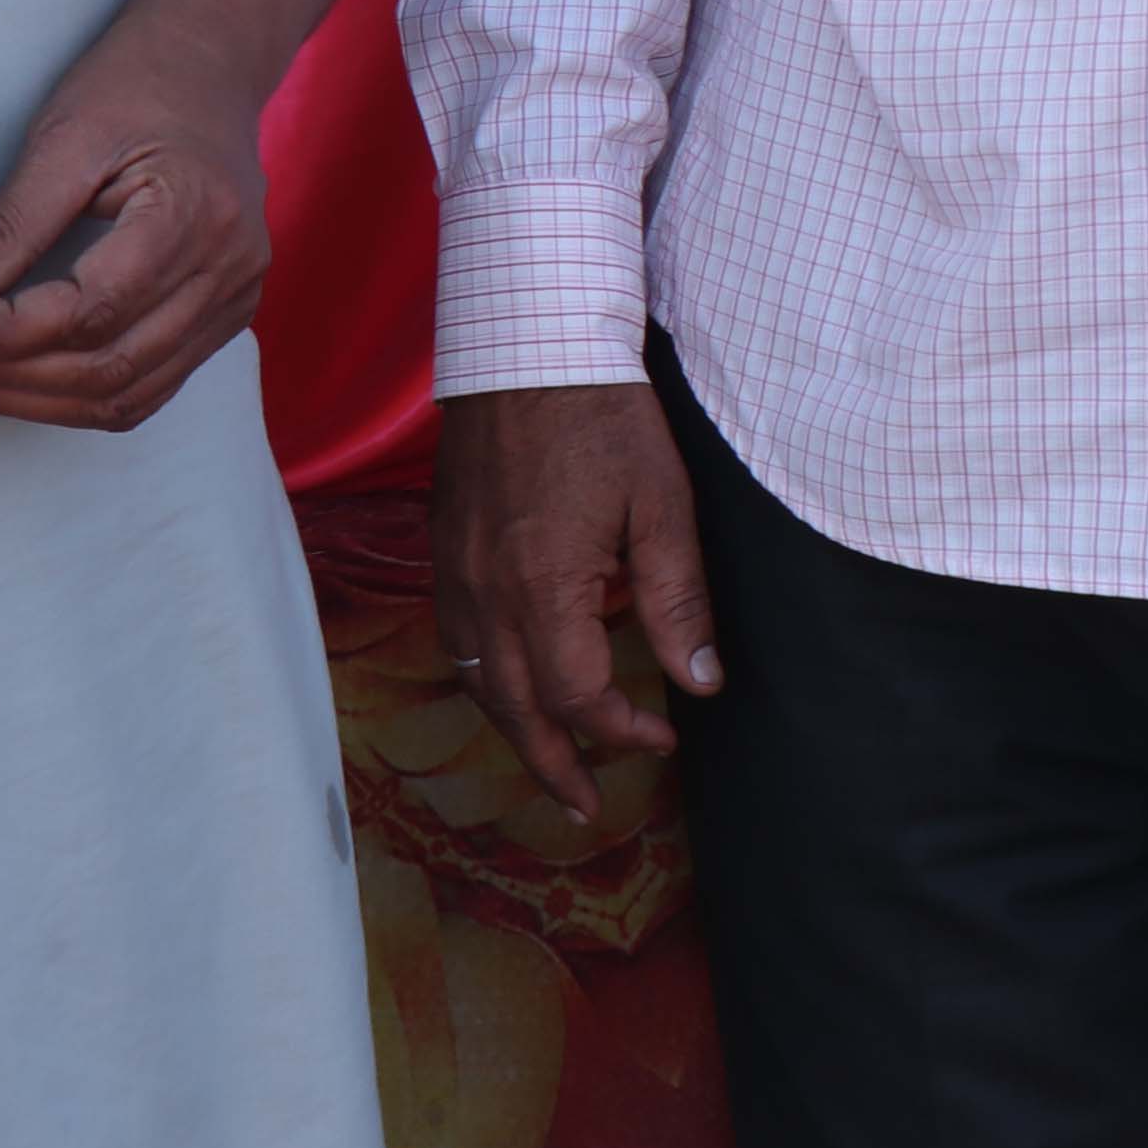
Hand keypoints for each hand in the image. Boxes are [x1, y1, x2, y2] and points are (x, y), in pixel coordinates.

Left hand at [0, 66, 272, 431]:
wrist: (212, 66)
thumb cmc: (137, 84)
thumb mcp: (65, 135)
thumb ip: (15, 223)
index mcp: (196, 215)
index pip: (91, 311)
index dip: (7, 330)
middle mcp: (230, 272)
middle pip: (107, 369)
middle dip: (7, 374)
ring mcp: (236, 302)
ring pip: (125, 396)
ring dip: (34, 398)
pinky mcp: (224, 317)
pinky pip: (147, 389)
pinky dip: (76, 397)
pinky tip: (18, 377)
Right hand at [431, 381, 721, 824]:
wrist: (528, 340)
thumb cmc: (603, 414)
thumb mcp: (662, 505)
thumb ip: (679, 600)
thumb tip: (702, 683)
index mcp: (544, 586)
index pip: (578, 695)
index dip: (621, 727)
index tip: (662, 734)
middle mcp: (487, 589)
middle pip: (514, 707)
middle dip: (553, 763)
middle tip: (586, 806)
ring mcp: (457, 568)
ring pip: (477, 677)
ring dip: (513, 728)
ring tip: (549, 762)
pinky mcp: (445, 544)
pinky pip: (456, 636)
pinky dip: (484, 676)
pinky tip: (509, 683)